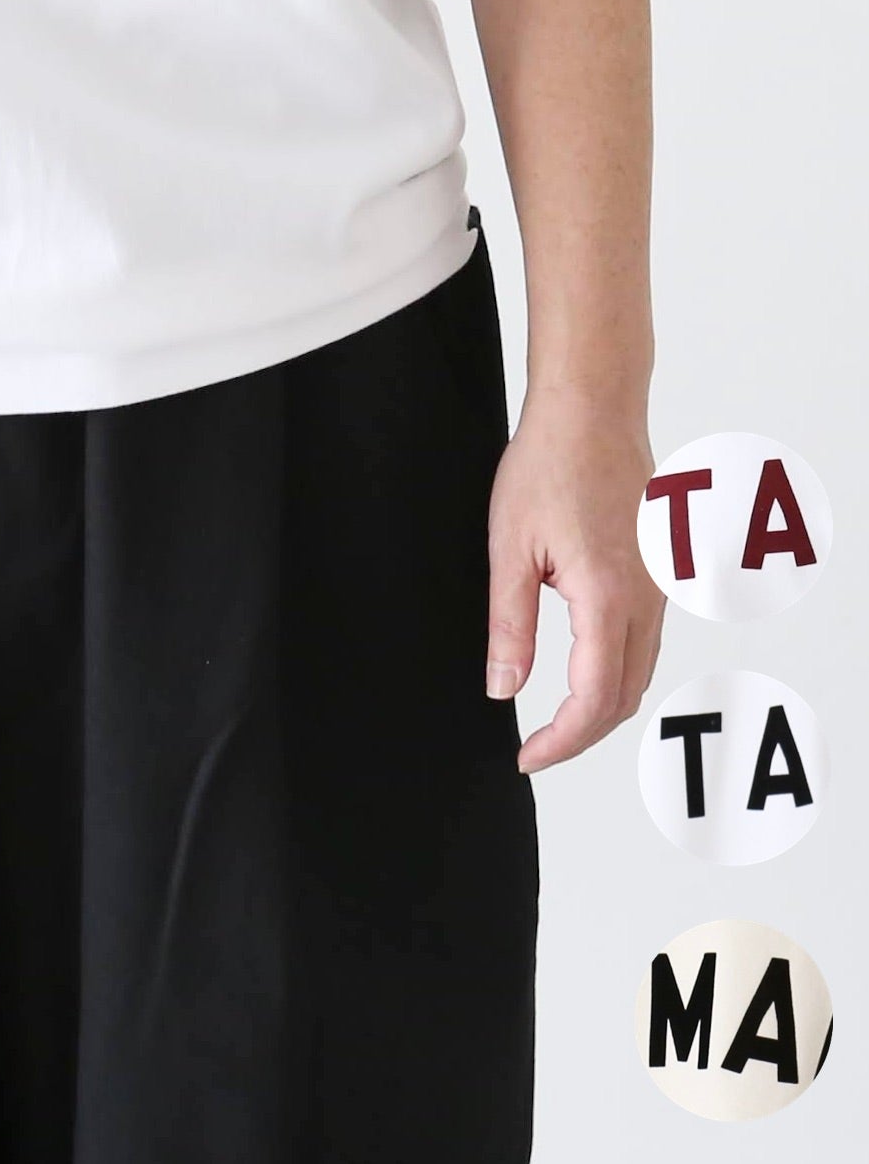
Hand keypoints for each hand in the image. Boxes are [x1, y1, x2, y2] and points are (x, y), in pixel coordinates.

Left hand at [485, 399, 664, 773]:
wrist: (593, 408)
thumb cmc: (550, 463)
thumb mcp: (510, 548)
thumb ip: (509, 626)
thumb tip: (503, 687)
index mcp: (608, 598)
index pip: (593, 700)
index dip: (560, 740)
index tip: (527, 755)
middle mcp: (647, 599)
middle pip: (624, 696)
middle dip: (582, 734)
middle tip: (536, 744)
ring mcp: (661, 585)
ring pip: (640, 670)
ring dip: (602, 703)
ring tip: (553, 716)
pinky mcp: (661, 571)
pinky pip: (646, 639)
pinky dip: (617, 669)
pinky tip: (581, 666)